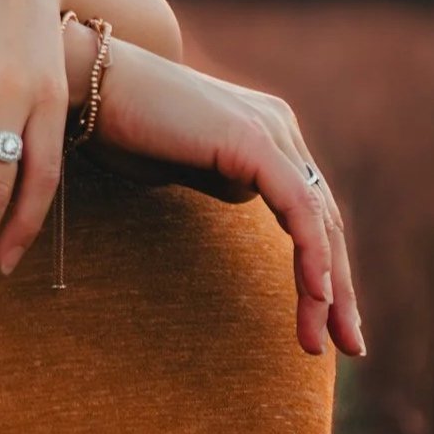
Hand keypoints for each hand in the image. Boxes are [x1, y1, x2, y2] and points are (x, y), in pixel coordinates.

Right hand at [90, 38, 365, 358]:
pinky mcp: (253, 140)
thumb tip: (241, 199)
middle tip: (348, 348)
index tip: (323, 323)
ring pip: (318, 221)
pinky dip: (310, 254)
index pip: (309, 214)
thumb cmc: (120, 125)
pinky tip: (315, 296)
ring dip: (326, 289)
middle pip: (324, 222)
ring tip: (323, 342)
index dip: (321, 270)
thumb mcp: (183, 164)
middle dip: (338, 291)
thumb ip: (219, 179)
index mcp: (267, 136)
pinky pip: (297, 207)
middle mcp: (280, 130)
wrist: (85, 85)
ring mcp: (271, 131)